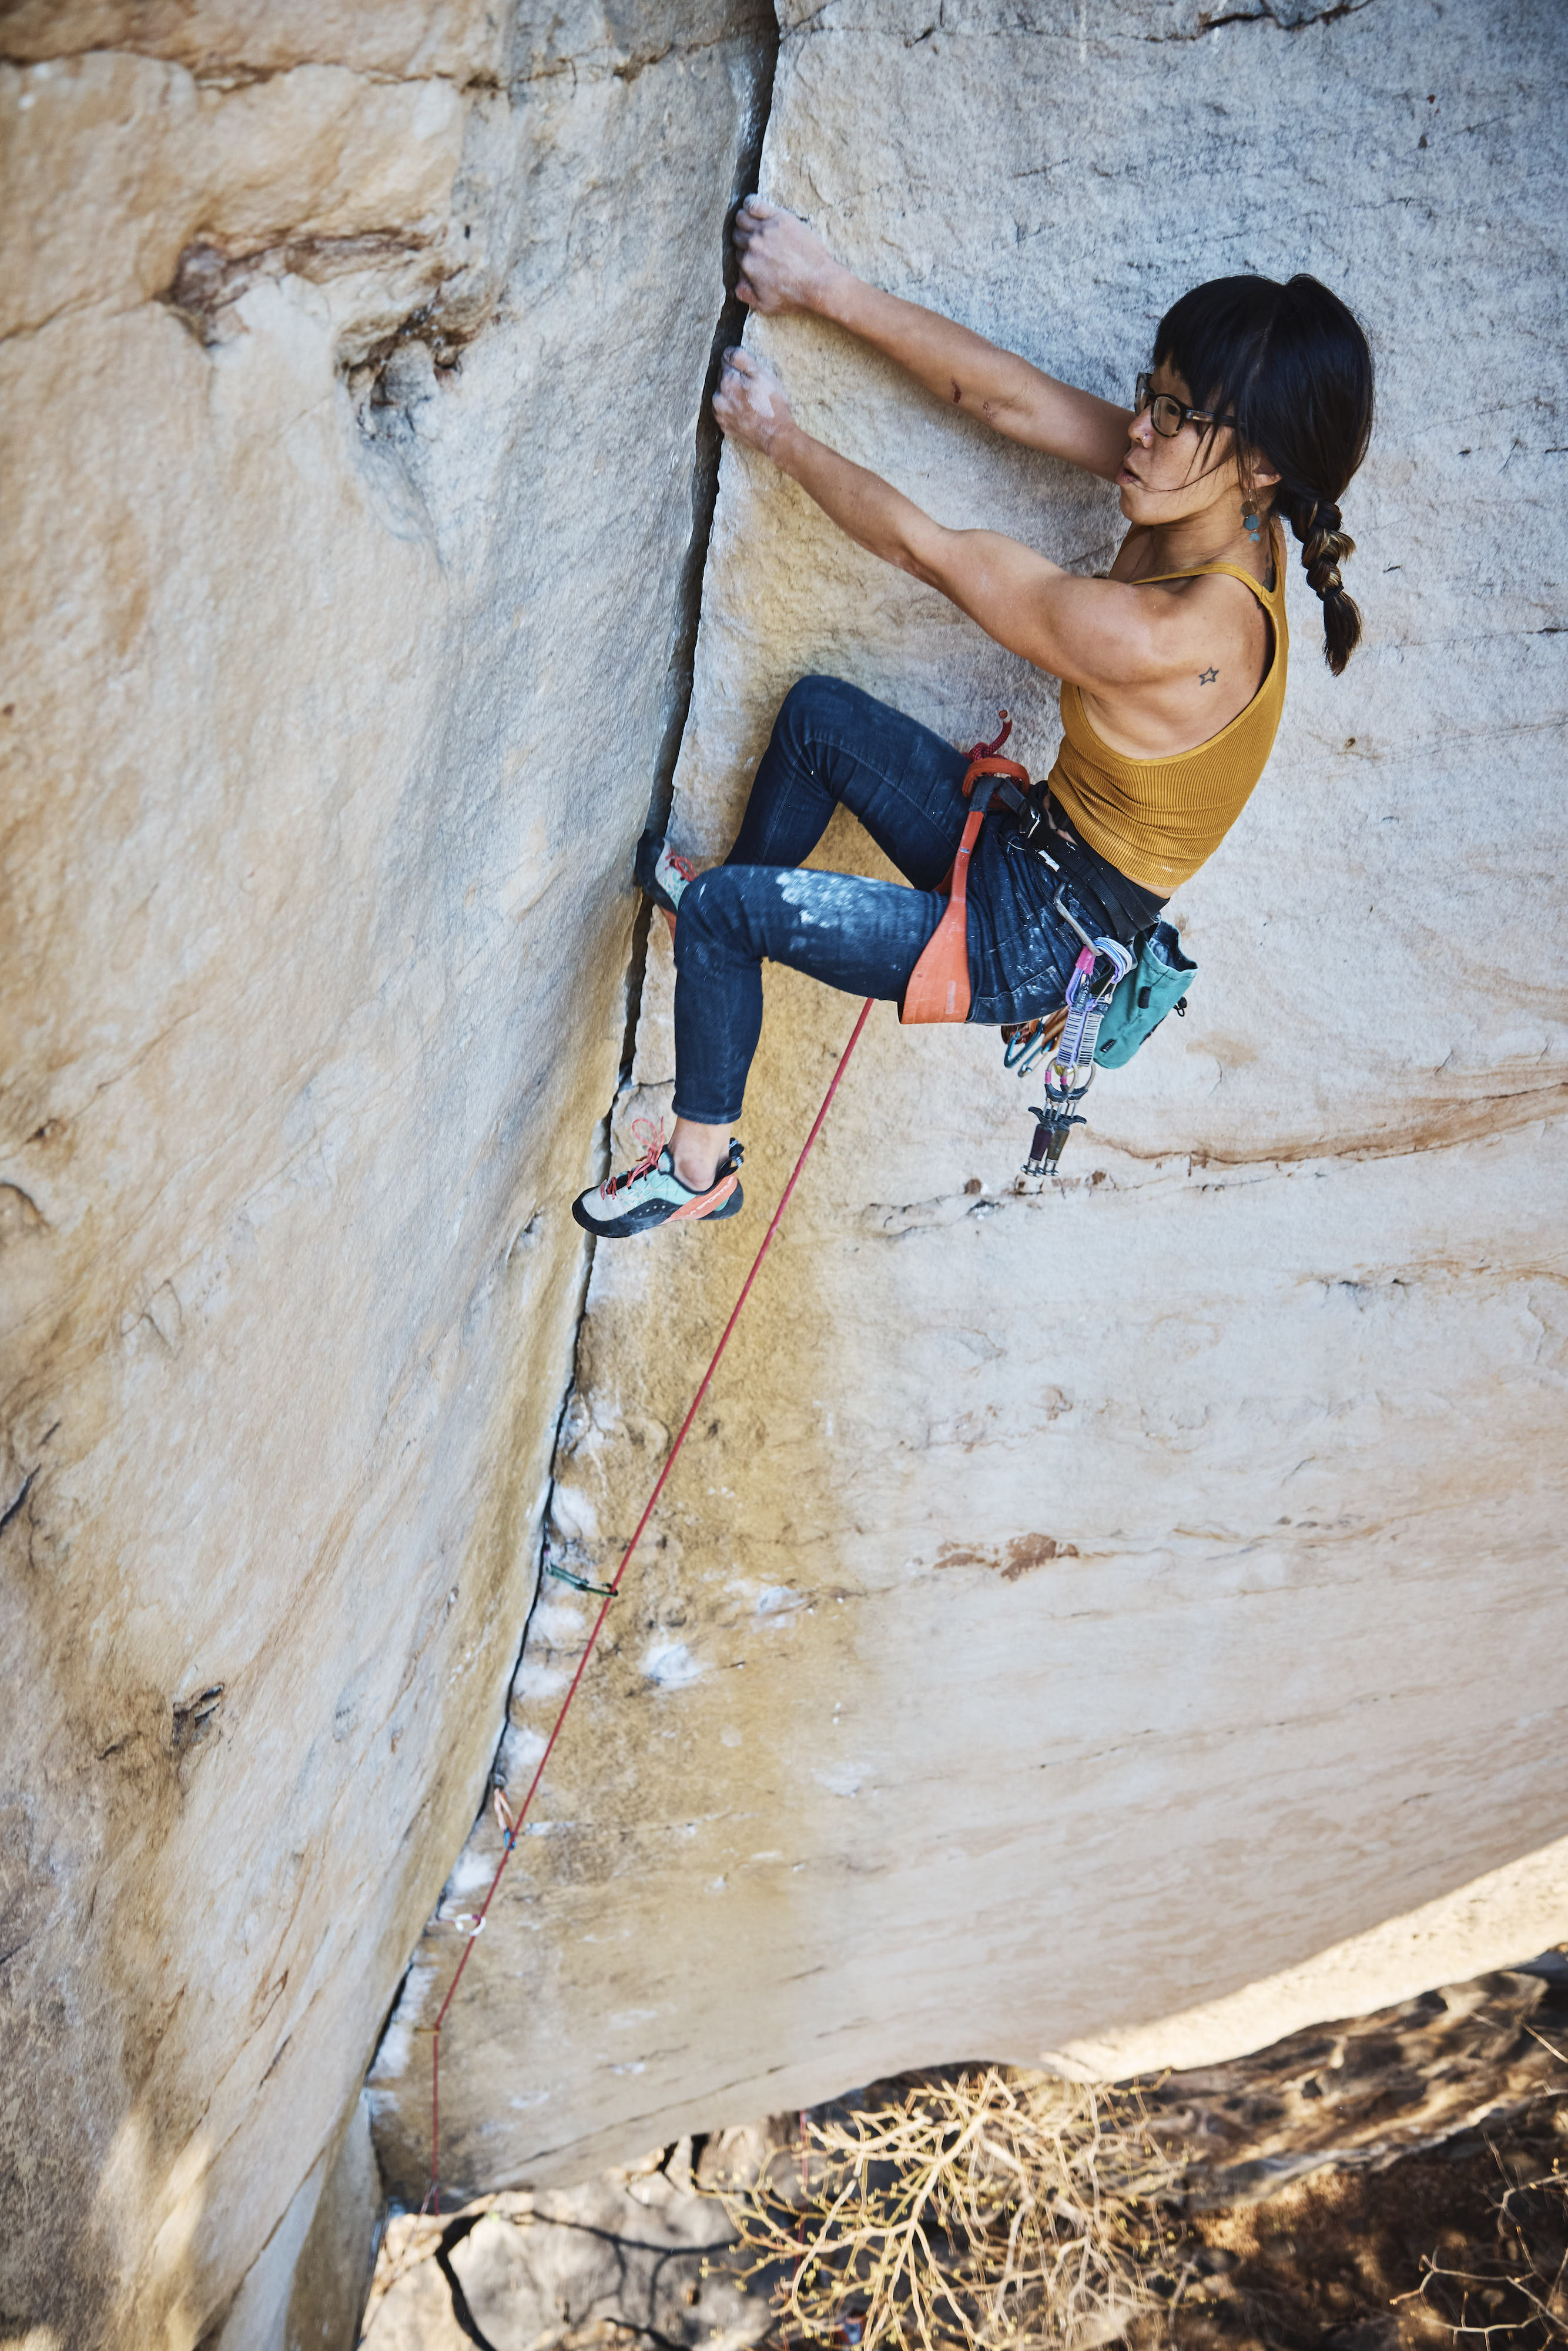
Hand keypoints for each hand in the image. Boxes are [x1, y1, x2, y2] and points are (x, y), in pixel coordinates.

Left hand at [712, 345, 794, 457]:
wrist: (775, 436)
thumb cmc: (772, 404)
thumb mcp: (761, 373)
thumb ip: (741, 358)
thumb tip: (728, 351)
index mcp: (727, 380)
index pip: (726, 360)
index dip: (739, 362)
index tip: (749, 370)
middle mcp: (719, 397)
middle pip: (723, 378)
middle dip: (735, 378)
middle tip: (752, 386)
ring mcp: (721, 414)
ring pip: (723, 396)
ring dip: (733, 394)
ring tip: (750, 400)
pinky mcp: (725, 427)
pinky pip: (726, 412)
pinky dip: (733, 410)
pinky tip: (746, 412)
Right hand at [733, 195, 842, 315]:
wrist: (819, 283)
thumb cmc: (795, 295)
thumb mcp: (765, 305)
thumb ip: (746, 295)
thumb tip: (736, 284)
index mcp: (747, 265)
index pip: (738, 253)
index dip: (746, 254)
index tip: (754, 255)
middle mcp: (753, 245)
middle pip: (738, 235)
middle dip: (743, 237)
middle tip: (753, 239)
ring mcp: (765, 230)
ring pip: (742, 218)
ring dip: (743, 220)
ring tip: (751, 223)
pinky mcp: (779, 218)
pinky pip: (754, 204)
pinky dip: (750, 203)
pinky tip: (751, 206)